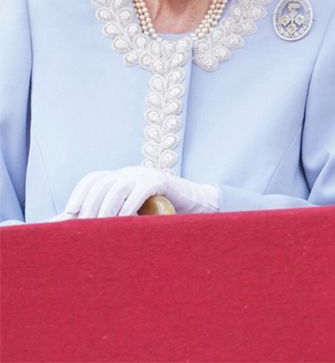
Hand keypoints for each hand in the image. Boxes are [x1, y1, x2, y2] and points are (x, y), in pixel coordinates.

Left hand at [64, 166, 219, 217]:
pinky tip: (126, 221)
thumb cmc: (162, 215)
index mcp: (121, 177)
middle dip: (90, 207)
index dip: (79, 194)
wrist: (196, 206)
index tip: (69, 213)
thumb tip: (85, 232)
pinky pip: (140, 190)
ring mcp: (145, 174)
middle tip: (86, 228)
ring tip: (105, 228)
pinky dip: (130, 206)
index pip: (93, 179)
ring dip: (107, 208)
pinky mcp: (161, 181)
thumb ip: (113, 218)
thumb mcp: (133, 214)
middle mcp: (130, 172)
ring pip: (118, 186)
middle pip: (102, 184)